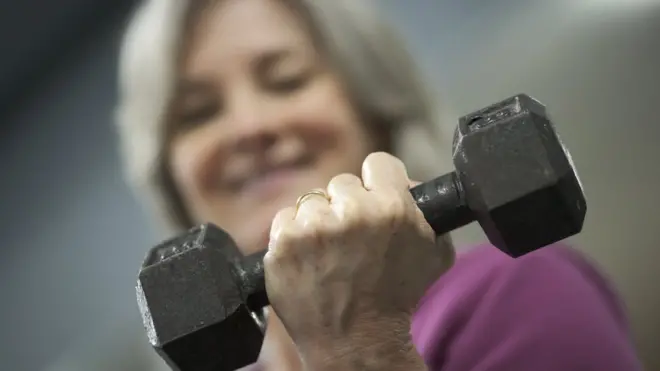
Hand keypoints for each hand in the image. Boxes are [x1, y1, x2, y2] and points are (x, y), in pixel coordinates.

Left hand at [264, 152, 454, 369]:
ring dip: (319, 220)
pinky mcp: (282, 243)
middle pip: (343, 183)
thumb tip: (407, 181)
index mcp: (392, 208)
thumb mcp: (435, 252)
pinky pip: (286, 219)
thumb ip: (426, 209)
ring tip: (329, 253)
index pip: (379, 163)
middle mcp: (351, 212)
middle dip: (347, 205)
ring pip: (312, 200)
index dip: (379, 181)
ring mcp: (313, 227)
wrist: (356, 341)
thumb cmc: (399, 298)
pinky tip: (309, 259)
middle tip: (352, 238)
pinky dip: (294, 235)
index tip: (374, 197)